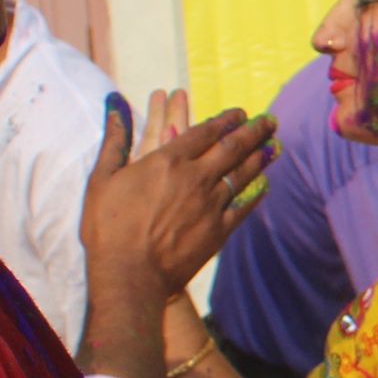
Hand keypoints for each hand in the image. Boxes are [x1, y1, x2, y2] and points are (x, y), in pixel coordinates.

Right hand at [80, 91, 276, 300]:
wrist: (129, 275)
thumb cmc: (107, 228)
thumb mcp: (102, 178)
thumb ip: (115, 138)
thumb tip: (115, 101)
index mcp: (168, 160)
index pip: (205, 132)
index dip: (225, 120)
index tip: (239, 113)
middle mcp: (196, 178)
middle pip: (232, 147)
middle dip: (253, 131)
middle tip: (269, 120)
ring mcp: (211, 204)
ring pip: (243, 174)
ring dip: (260, 156)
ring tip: (274, 144)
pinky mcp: (219, 230)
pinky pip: (244, 206)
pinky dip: (256, 193)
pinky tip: (265, 185)